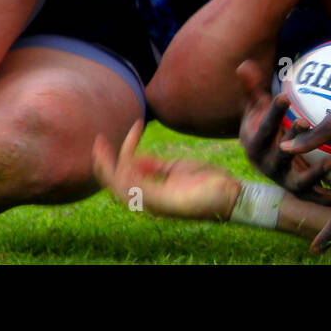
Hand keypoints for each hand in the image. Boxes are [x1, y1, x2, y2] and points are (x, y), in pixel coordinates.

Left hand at [93, 120, 240, 219]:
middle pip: (119, 174)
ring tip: (134, 128)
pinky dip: (140, 151)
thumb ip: (148, 189)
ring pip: (132, 165)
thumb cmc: (204, 199)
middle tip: (100, 138)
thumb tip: (124, 175)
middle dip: (108, 157)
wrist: (229, 195)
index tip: (101, 146)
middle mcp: (147, 193)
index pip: (115, 184)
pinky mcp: (169, 171)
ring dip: (127, 148)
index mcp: (146, 202)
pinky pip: (147, 161)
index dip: (105, 166)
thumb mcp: (173, 196)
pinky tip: (140, 136)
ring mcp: (157, 181)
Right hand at [240, 94, 330, 205]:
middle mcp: (268, 166)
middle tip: (305, 122)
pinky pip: (316, 196)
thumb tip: (244, 66)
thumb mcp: (256, 106)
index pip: (264, 128)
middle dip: (292, 140)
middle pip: (280, 157)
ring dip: (314, 175)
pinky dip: (330, 196)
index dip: (273, 112)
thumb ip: (251, 88)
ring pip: (298, 183)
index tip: (284, 95)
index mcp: (256, 146)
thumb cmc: (264, 123)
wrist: (265, 154)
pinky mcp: (301, 191)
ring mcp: (285, 180)